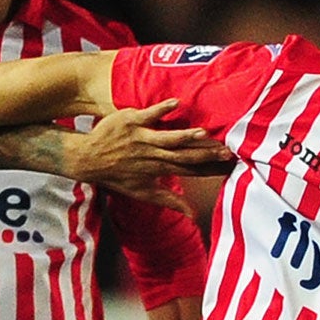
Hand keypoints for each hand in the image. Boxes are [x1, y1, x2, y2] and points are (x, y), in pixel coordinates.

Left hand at [67, 101, 232, 213]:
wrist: (87, 158)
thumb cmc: (118, 177)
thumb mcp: (144, 193)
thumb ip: (171, 201)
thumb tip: (192, 216)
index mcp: (159, 169)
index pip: (191, 168)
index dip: (211, 167)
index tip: (232, 163)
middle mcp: (153, 154)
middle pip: (184, 154)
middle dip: (206, 153)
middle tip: (229, 151)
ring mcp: (143, 137)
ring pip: (168, 138)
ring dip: (184, 136)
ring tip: (203, 133)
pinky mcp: (131, 121)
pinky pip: (148, 115)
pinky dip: (161, 109)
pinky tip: (176, 103)